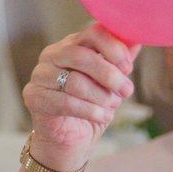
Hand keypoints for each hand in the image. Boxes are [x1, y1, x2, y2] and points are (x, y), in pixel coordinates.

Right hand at [22, 24, 139, 171]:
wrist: (71, 138)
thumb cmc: (92, 106)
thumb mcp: (111, 83)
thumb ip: (121, 62)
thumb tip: (138, 39)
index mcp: (72, 45)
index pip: (92, 33)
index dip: (114, 49)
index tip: (128, 67)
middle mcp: (52, 55)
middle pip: (82, 55)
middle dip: (110, 75)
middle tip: (127, 91)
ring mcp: (40, 75)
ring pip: (75, 81)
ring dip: (101, 97)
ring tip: (112, 107)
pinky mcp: (34, 97)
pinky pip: (66, 102)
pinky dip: (90, 111)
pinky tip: (102, 116)